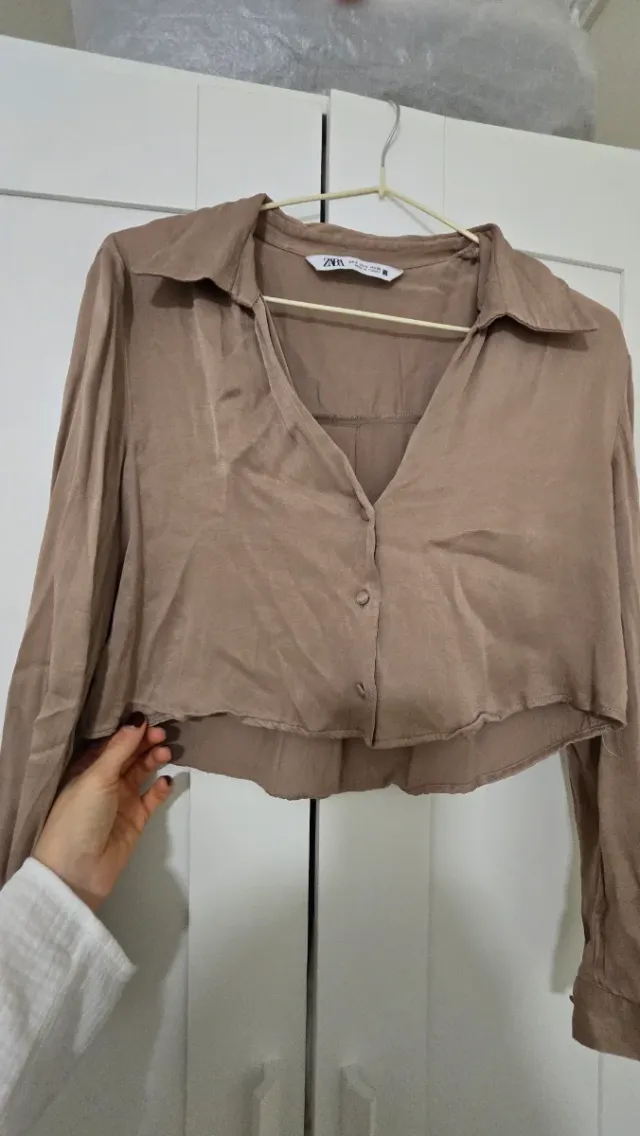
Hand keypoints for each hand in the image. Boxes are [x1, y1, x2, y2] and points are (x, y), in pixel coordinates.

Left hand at [34, 714, 172, 910]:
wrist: (77, 871)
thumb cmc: (79, 817)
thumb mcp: (97, 778)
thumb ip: (119, 749)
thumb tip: (138, 720)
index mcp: (87, 770)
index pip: (112, 744)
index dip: (129, 731)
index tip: (149, 719)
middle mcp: (104, 782)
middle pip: (129, 756)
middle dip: (145, 743)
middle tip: (162, 734)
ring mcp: (121, 800)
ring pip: (142, 773)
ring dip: (154, 760)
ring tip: (166, 752)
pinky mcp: (136, 819)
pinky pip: (152, 797)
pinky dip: (161, 788)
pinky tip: (168, 780)